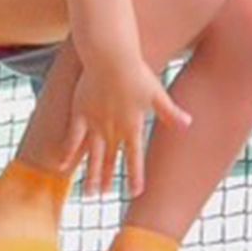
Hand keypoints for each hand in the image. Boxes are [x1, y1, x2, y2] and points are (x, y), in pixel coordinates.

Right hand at [63, 54, 186, 196]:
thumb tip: (189, 125)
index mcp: (132, 127)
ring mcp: (94, 123)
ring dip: (91, 173)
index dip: (135, 176)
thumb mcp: (157, 94)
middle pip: (109, 159)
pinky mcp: (80, 113)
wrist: (110, 56)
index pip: (134, 158)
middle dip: (107, 178)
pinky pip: (72, 137)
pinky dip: (68, 152)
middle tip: (103, 194)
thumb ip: (170, 113)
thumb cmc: (136, 72)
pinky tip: (62, 165)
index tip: (136, 192)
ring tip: (90, 192)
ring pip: (92, 154)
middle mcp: (112, 129)